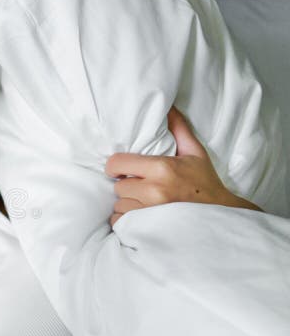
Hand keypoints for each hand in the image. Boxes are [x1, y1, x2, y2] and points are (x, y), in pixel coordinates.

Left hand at [105, 106, 261, 226]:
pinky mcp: (147, 228)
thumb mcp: (195, 153)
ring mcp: (149, 211)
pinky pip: (120, 222)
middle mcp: (153, 190)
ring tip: (143, 202)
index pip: (116, 163)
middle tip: (141, 186)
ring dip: (127, 203)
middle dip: (127, 185)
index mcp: (161, 168)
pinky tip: (141, 215)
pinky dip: (126, 220)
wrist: (220, 215)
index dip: (117, 166)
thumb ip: (179, 129)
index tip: (123, 169)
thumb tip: (169, 107)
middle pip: (118, 186)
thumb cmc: (205, 182)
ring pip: (119, 205)